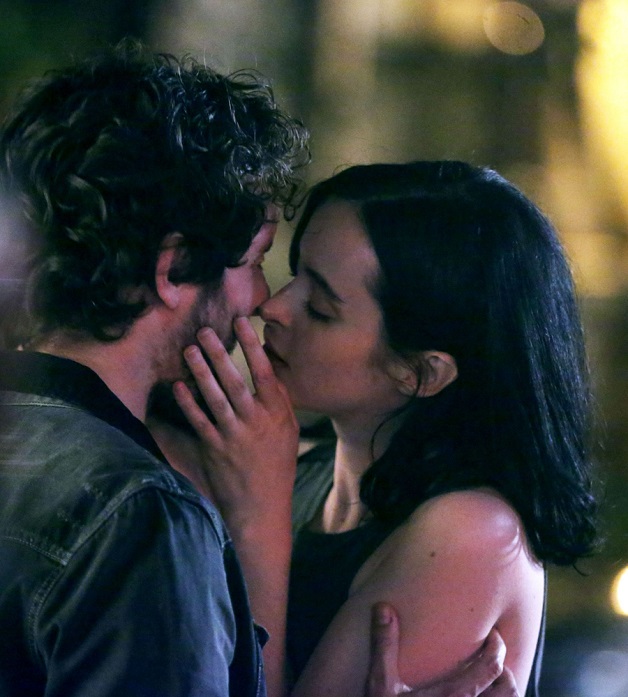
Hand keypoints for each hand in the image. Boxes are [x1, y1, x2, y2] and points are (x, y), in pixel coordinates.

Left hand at [174, 316, 298, 696]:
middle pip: (236, 381)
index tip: (242, 323)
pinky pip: (199, 421)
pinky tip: (178, 387)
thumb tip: (267, 372)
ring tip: (190, 350)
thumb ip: (278, 402)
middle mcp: (256, 421)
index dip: (252, 346)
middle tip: (205, 331)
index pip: (265, 372)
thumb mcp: (288, 431)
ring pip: (215, 397)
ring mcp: (234, 435)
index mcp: (277, 413)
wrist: (262, 506)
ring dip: (201, 372)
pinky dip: (188, 403)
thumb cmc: (277, 465)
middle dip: (219, 354)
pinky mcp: (214, 450)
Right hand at [366, 604, 518, 696]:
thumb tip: (382, 608)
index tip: (492, 633)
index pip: (492, 666)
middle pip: (509, 688)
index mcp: (454, 696)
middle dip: (504, 669)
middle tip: (490, 656)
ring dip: (503, 690)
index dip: (497, 646)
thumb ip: (385, 646)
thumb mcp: (381, 686)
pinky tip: (478, 696)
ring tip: (488, 680)